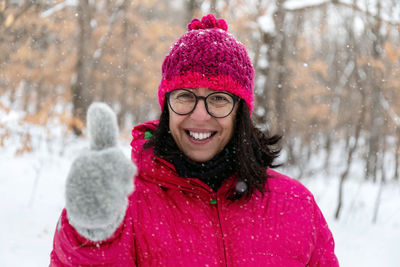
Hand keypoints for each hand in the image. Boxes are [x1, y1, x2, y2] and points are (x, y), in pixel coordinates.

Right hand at [65, 103, 134, 240]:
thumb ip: (102, 130)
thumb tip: (97, 105)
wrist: (86, 210)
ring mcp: (85, 196)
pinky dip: (118, 207)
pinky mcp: (91, 215)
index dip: (122, 166)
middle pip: (125, 173)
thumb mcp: (100, 151)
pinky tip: (109, 206)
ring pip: (124, 191)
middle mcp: (81, 177)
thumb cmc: (96, 175)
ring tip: (110, 193)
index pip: (116, 158)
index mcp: (84, 160)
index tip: (113, 170)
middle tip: (114, 182)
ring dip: (123, 192)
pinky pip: (118, 208)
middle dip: (125, 178)